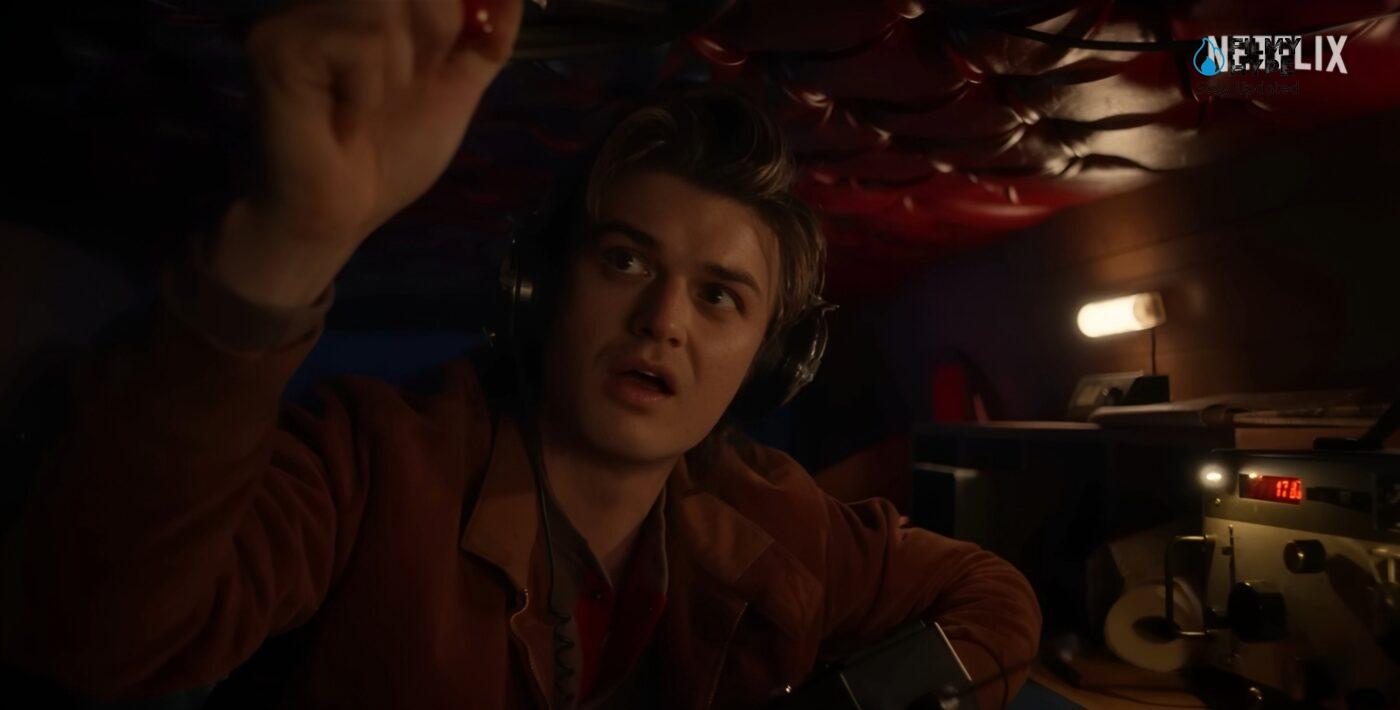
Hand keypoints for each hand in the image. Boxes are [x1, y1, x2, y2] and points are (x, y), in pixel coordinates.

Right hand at [210, 0, 522, 306]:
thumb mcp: (453, 90)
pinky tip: (342, 118)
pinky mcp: (279, 46)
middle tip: (413, 81)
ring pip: (384, 6)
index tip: (474, 36)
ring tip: (371, 106)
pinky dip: (367, 89)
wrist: (338, 215)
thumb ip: (484, 40)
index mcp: (364, 7)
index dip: (453, 5)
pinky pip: (359, 43)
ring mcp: (296, 18)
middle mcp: (326, 0)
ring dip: (399, 69)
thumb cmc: (387, 157)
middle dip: (436, 29)